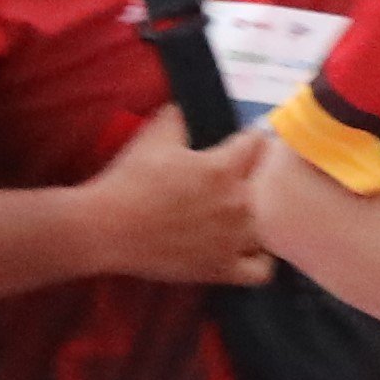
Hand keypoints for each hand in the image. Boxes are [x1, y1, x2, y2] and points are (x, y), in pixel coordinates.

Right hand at [74, 105, 276, 286]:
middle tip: (244, 176)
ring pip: (270, 229)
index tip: (244, 140)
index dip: (251, 138)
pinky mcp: (223, 269)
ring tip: (246, 215)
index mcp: (223, 168)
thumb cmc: (130, 181)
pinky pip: (262, 270)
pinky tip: (247, 250)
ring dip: (262, 219)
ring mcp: (233, 240)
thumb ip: (178, 118)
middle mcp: (237, 204)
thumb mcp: (153, 137)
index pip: (256, 144)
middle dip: (261, 176)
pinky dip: (259, 260)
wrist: (107, 228)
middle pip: (272, 186)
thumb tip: (185, 109)